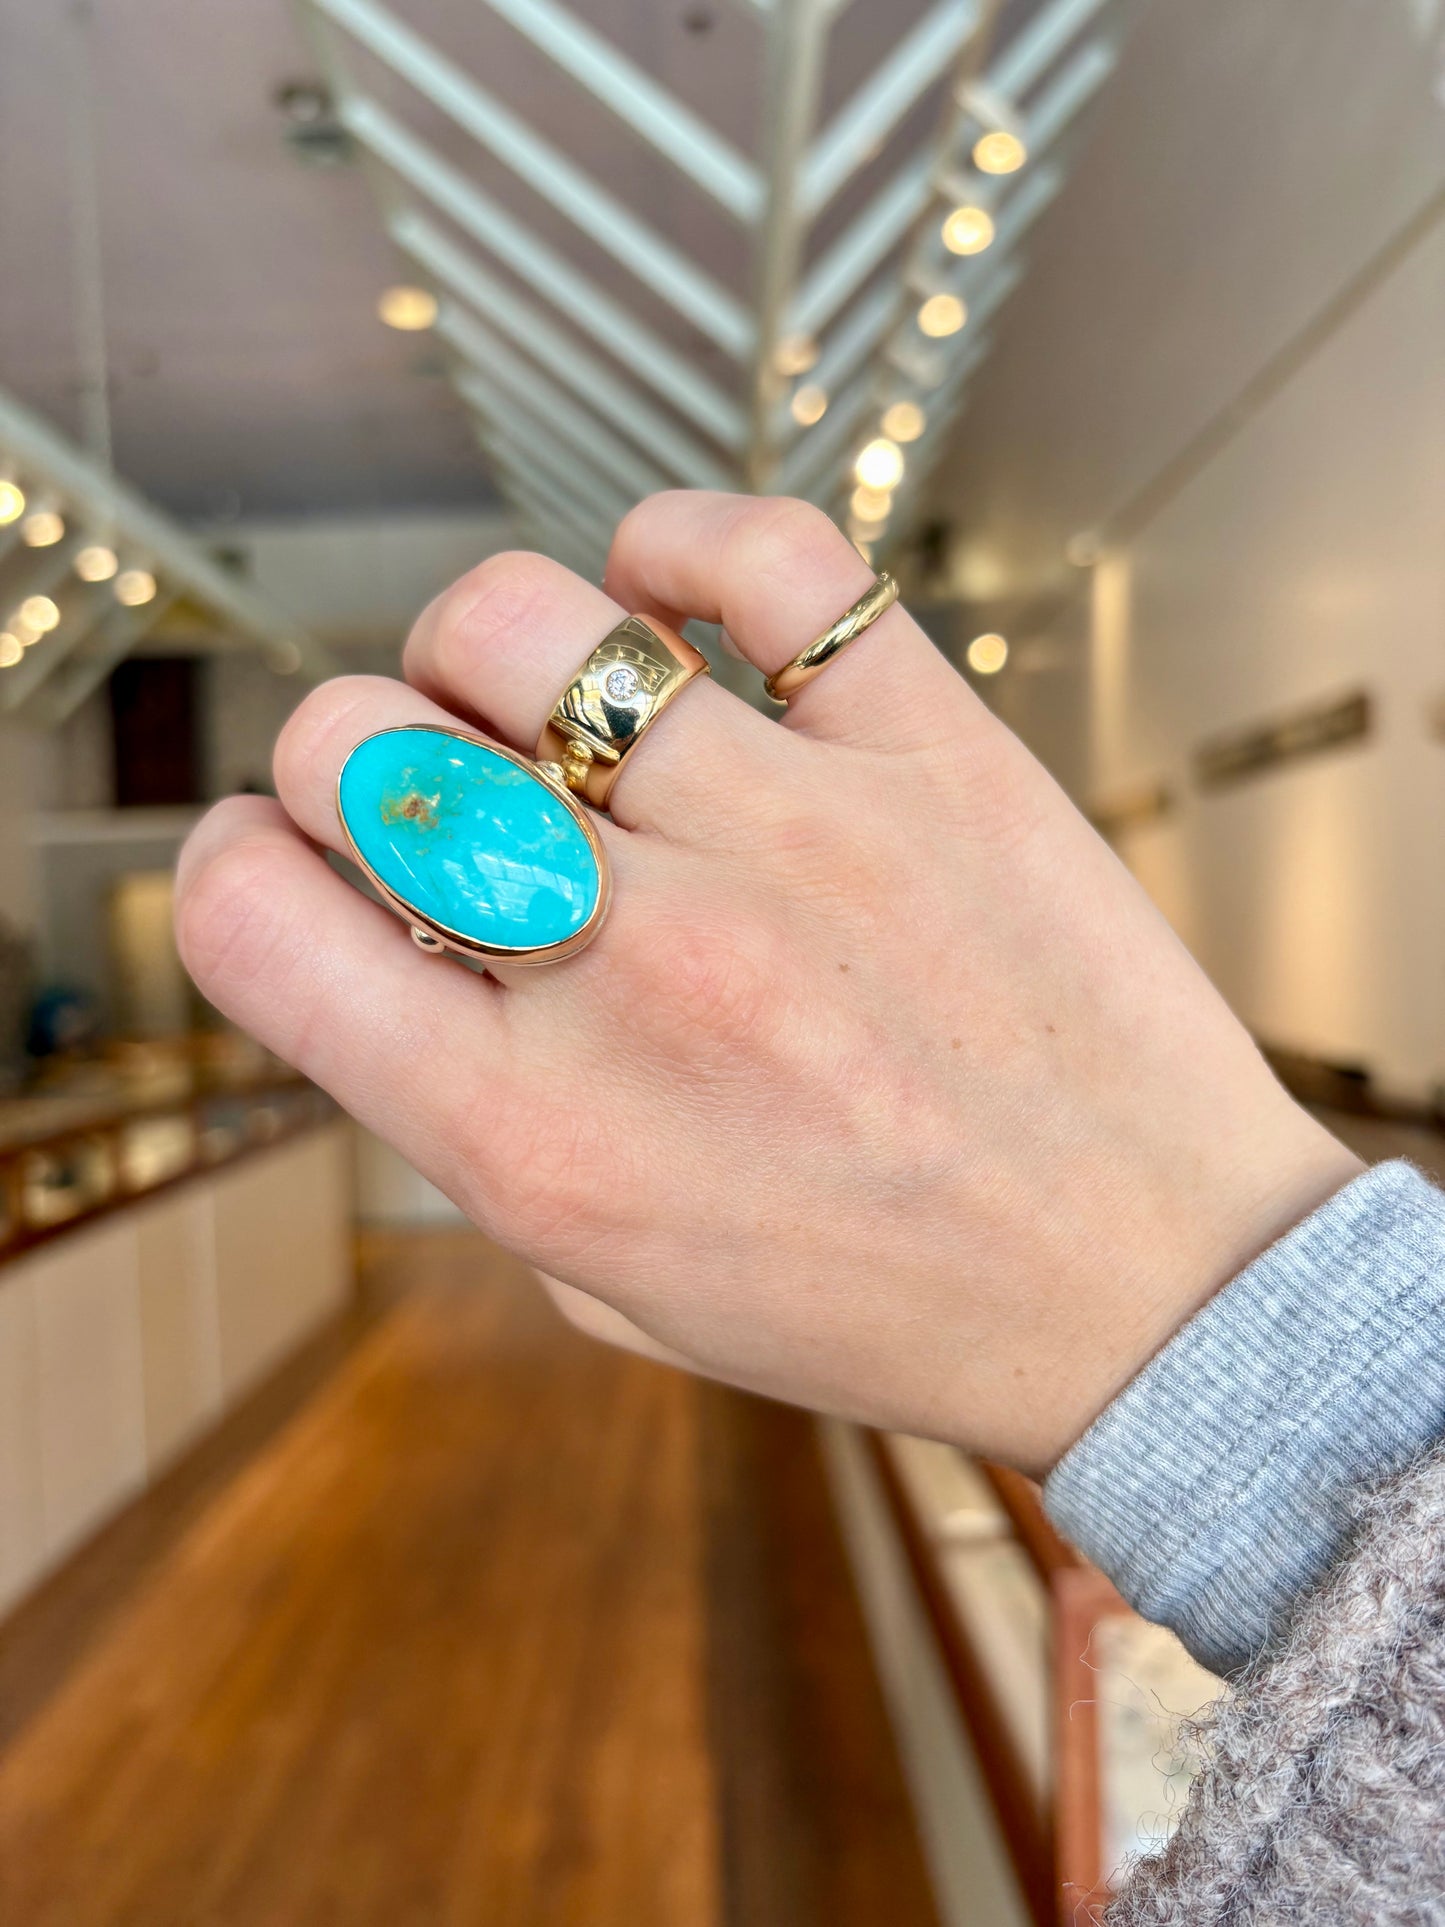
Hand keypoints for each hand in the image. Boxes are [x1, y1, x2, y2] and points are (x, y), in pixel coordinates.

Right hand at [174, 494, 1359, 1474]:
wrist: (1148, 1289)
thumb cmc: (885, 1301)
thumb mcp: (621, 1282)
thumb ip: (483, 1132)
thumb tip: (402, 957)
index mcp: (537, 1136)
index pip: (250, 924)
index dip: (228, 868)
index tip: (281, 864)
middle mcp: (638, 972)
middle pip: (356, 746)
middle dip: (343, 755)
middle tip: (420, 789)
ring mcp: (788, 840)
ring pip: (515, 623)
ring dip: (477, 647)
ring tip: (538, 702)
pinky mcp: (929, 752)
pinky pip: (763, 557)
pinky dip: (675, 542)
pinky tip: (663, 595)